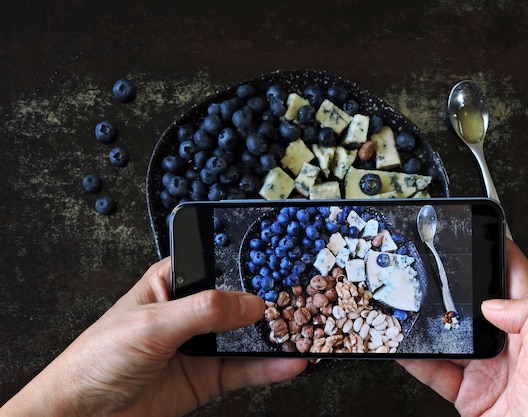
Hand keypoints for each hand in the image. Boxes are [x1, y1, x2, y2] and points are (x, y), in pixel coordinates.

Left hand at [1, 258, 307, 416]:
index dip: (246, 264)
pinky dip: (269, 368)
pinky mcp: (207, 378)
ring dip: (273, 337)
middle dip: (268, 303)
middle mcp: (190, 312)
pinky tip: (289, 363)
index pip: (217, 266)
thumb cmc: (97, 359)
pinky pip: (245, 370)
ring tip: (304, 332)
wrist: (83, 416)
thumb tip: (250, 303)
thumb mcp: (152, 324)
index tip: (279, 266)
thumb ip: (204, 311)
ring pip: (246, 337)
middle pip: (238, 302)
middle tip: (301, 302)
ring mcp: (201, 346)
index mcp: (171, 283)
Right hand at [398, 241, 527, 416]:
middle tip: (433, 269)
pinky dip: (416, 359)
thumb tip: (495, 301)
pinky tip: (403, 348)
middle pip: (479, 306)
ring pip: (452, 337)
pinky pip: (436, 370)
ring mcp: (488, 371)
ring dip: (430, 325)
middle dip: (455, 288)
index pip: (520, 282)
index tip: (481, 232)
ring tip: (409, 308)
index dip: (502, 253)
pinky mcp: (468, 394)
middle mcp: (513, 349)